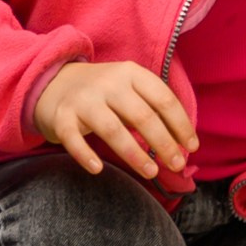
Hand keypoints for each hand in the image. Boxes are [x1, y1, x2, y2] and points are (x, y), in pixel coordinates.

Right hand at [34, 60, 196, 180]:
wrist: (53, 81)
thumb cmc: (103, 93)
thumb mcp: (129, 88)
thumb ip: (151, 108)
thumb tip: (182, 143)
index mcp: (131, 73)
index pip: (163, 99)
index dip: (181, 125)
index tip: (191, 147)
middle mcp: (108, 83)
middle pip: (142, 116)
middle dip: (164, 143)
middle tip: (177, 165)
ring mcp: (83, 99)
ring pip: (112, 129)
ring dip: (135, 154)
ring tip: (151, 172)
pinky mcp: (61, 116)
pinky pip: (73, 138)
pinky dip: (85, 154)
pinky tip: (98, 169)